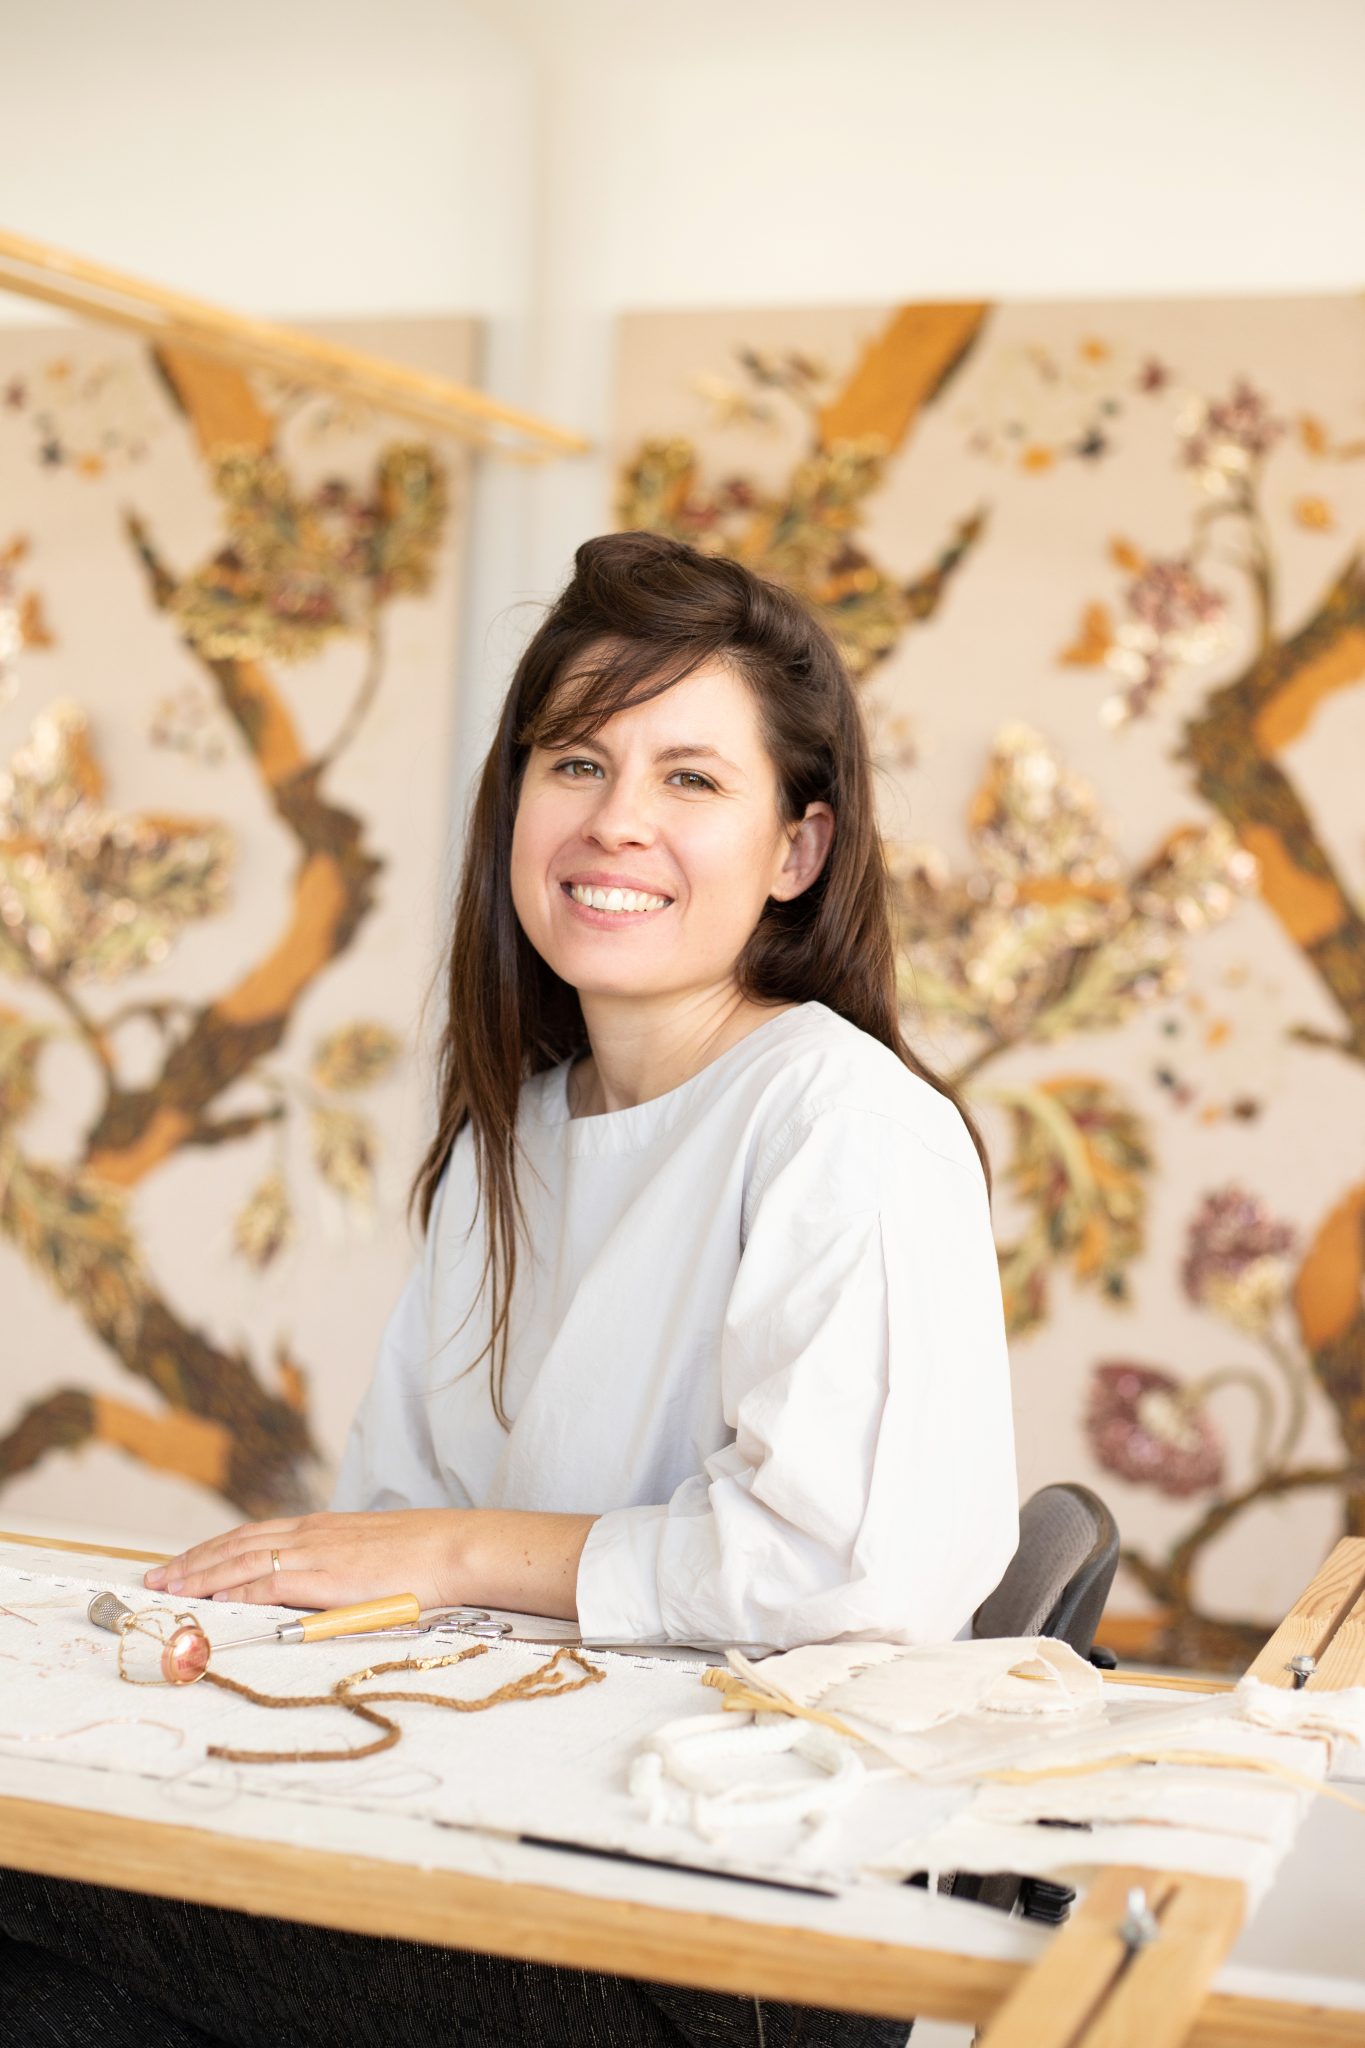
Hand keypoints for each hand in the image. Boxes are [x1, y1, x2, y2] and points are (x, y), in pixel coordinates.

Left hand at [143, 1509, 465, 1610]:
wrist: (453, 1548)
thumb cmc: (424, 1556)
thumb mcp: (372, 1555)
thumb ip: (339, 1568)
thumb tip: (317, 1592)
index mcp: (321, 1528)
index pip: (253, 1534)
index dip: (214, 1549)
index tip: (184, 1562)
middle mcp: (310, 1533)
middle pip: (237, 1543)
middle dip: (193, 1560)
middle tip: (157, 1577)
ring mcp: (315, 1553)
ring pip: (242, 1559)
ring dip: (200, 1573)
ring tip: (170, 1588)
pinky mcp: (324, 1577)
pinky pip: (267, 1582)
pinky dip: (234, 1588)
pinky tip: (211, 1598)